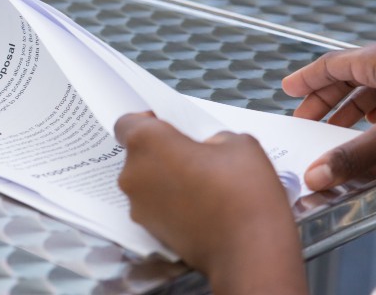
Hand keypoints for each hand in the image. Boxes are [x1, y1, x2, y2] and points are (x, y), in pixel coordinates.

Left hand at [115, 113, 307, 294]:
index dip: (147, 122)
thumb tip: (205, 148)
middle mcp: (131, 173)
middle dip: (161, 152)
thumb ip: (211, 137)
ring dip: (165, 178)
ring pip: (146, 181)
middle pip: (137, 154)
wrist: (248, 252)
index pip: (126, 123)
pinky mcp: (149, 231)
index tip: (170, 128)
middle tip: (194, 157)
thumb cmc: (243, 191)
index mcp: (146, 143)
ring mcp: (137, 206)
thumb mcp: (238, 143)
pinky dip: (169, 202)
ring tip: (201, 185)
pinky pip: (154, 205)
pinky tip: (199, 207)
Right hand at [285, 41, 375, 190]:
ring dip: (348, 109)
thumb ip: (353, 156)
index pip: (330, 65)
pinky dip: (372, 116)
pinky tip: (372, 134)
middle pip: (347, 77)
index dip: (306, 79)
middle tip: (303, 117)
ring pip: (369, 89)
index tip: (287, 88)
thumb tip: (318, 175)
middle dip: (323, 99)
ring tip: (333, 130)